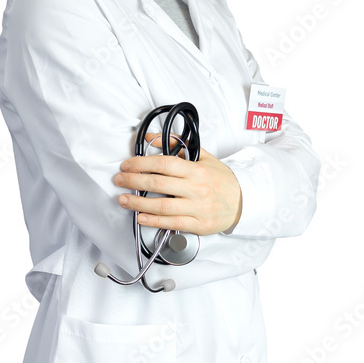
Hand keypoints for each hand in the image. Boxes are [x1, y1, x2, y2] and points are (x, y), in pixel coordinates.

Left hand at [112, 133, 241, 235]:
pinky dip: (153, 221)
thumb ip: (180, 146)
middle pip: (158, 184)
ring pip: (162, 206)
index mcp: (197, 170)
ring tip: (123, 200)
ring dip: (138, 204)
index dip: (141, 163)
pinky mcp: (198, 224)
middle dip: (133, 181)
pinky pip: (171, 223)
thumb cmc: (223, 180)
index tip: (127, 165)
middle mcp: (196, 189)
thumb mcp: (205, 158)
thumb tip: (153, 137)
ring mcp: (197, 208)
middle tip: (119, 180)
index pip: (163, 164)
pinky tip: (141, 217)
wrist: (244, 201)